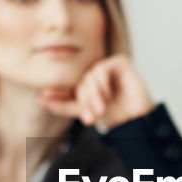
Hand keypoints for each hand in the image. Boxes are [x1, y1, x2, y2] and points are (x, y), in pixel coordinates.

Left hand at [38, 53, 154, 129]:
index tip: (44, 97)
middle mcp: (97, 73)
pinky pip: (102, 69)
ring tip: (100, 110)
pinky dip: (101, 84)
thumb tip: (40, 99)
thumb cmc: (117, 117)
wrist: (140, 120)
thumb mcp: (86, 112)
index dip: (59, 94)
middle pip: (80, 82)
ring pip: (89, 76)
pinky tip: (108, 96)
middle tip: (89, 118)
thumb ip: (63, 105)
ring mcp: (109, 66)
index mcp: (89, 83)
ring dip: (92, 95)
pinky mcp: (121, 61)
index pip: (70, 85)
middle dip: (84, 101)